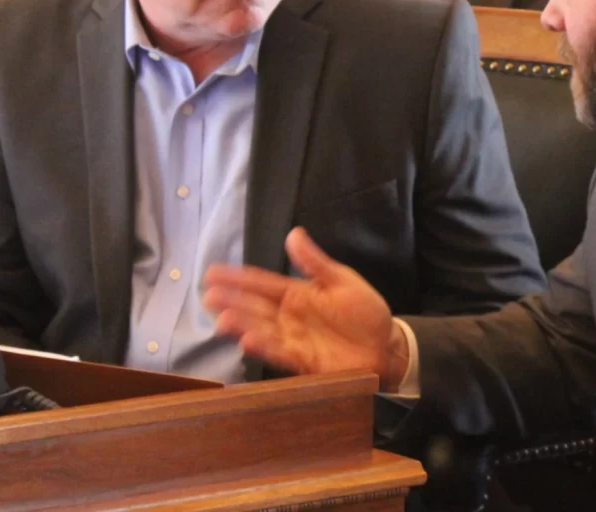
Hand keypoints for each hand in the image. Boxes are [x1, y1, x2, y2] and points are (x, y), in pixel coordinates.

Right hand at [203, 227, 410, 389]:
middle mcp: (289, 317)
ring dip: (242, 326)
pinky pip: (280, 353)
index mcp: (296, 294)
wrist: (387, 346)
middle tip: (208, 296)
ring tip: (221, 320)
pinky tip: (248, 341)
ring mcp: (294, 339)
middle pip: (255, 307)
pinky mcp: (303, 361)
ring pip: (262, 330)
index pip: (261, 283)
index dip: (238, 278)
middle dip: (232, 302)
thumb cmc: (365, 312)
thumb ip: (315, 262)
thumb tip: (293, 233)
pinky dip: (264, 348)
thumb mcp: (342, 280)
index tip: (212, 272)